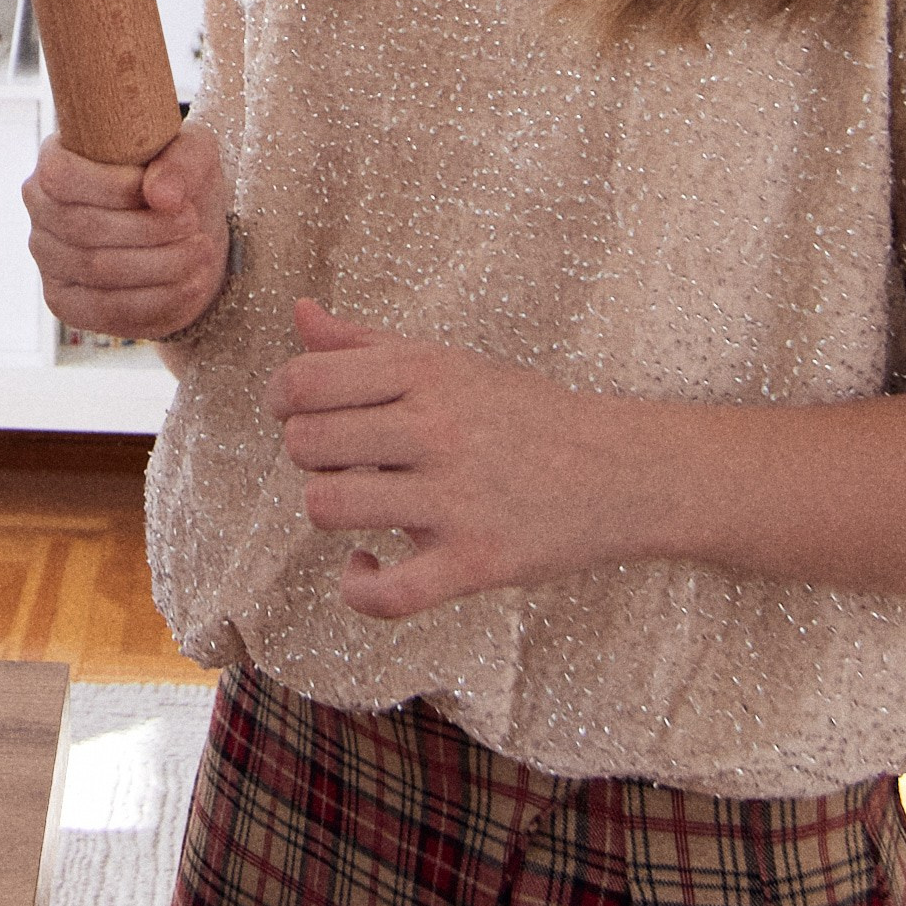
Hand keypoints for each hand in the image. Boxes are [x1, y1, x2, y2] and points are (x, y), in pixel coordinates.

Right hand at [23, 117, 228, 339]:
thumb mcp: (194, 153)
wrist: (185, 234)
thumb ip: (182, 160)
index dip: (113, 189)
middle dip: (149, 230)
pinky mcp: (64, 302)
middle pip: (83, 228)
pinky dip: (156, 300)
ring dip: (160, 265)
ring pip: (97, 270)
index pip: (61, 177)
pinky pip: (105, 310)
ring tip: (201, 252)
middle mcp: (40, 209)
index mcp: (55, 158)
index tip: (169, 198)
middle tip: (194, 225)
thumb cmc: (179, 181)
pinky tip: (191, 285)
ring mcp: (47, 259)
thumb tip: (161, 196)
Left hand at [269, 298, 638, 619]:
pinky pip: (387, 593)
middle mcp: (437, 428)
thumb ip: (366, 343)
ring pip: (329, 507)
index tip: (301, 414)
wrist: (623, 471)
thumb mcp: (448, 362)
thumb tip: (300, 312)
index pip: (304, 380)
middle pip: (307, 443)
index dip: (282, 400)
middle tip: (343, 460)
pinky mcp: (476, 562)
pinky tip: (365, 566)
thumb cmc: (524, 412)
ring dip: (331, 509)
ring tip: (360, 505)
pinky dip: (359, 587)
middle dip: (309, 455)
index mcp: (425, 372)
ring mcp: (456, 498)